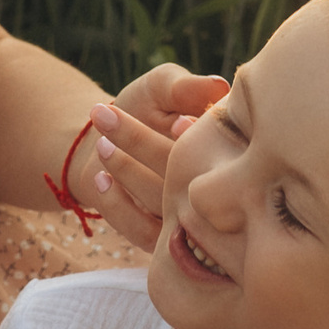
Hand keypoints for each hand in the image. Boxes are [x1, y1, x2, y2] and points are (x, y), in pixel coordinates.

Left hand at [86, 67, 228, 249]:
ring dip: (129, 174)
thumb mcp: (161, 88)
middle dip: (149, 147)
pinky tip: (100, 178)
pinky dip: (118, 206)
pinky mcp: (161, 243)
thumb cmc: (142, 107)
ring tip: (102, 144)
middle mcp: (213, 190)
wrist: (103, 139)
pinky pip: (144, 233)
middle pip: (192, 179)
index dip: (204, 140)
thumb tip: (220, 86)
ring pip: (167, 207)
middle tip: (109, 116)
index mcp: (227, 152)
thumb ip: (185, 87)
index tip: (177, 121)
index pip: (228, 151)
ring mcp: (190, 221)